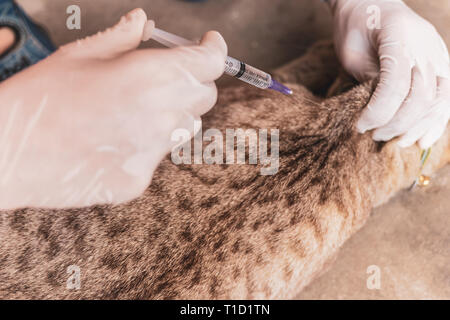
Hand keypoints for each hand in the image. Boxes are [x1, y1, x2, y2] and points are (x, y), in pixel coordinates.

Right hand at [0, 8, 226, 208]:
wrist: (8, 154)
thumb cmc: (39, 97)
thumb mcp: (79, 55)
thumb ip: (122, 39)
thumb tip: (143, 21)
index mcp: (150, 77)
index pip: (211, 62)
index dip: (214, 49)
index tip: (208, 44)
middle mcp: (161, 116)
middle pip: (204, 96)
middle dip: (194, 81)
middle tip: (166, 75)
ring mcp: (152, 153)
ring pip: (185, 127)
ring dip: (172, 113)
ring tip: (133, 110)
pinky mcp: (139, 179)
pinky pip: (158, 156)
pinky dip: (147, 143)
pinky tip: (114, 139)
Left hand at [331, 0, 449, 147]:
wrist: (371, 4)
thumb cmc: (355, 28)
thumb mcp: (352, 54)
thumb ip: (370, 80)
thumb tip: (381, 115)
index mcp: (400, 38)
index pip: (395, 85)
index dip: (378, 111)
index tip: (361, 125)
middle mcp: (426, 46)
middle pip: (421, 97)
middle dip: (397, 124)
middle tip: (375, 135)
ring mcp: (439, 55)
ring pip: (439, 101)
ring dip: (417, 127)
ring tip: (396, 141)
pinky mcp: (442, 64)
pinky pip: (446, 98)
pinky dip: (436, 122)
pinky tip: (422, 139)